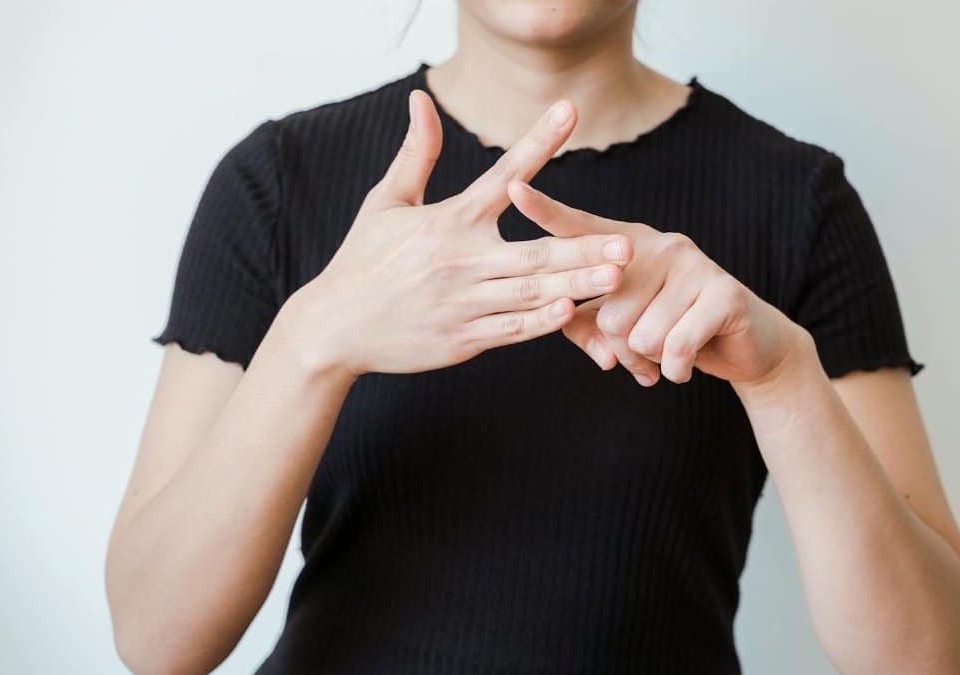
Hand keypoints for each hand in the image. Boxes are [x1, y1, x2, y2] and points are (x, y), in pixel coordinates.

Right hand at [283, 91, 633, 377]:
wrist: (333, 327)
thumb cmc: (363, 261)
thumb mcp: (386, 203)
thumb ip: (417, 153)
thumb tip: (421, 100)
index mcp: (447, 221)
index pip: (502, 175)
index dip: (538, 142)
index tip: (570, 112)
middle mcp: (460, 261)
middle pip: (532, 252)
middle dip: (582, 247)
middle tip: (626, 241)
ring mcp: (464, 304)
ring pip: (530, 294)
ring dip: (576, 285)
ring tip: (617, 275)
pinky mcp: (463, 339)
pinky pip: (510, 330)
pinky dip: (540, 323)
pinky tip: (571, 313)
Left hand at [506, 180, 810, 386]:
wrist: (745, 347)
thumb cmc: (673, 330)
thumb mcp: (625, 325)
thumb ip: (584, 324)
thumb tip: (566, 328)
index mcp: (630, 246)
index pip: (582, 229)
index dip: (547, 212)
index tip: (513, 190)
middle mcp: (661, 245)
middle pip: (608, 313)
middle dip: (622, 350)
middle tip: (643, 354)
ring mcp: (695, 265)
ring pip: (640, 334)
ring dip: (650, 361)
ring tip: (666, 354)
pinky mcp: (724, 293)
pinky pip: (676, 346)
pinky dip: (675, 368)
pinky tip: (685, 365)